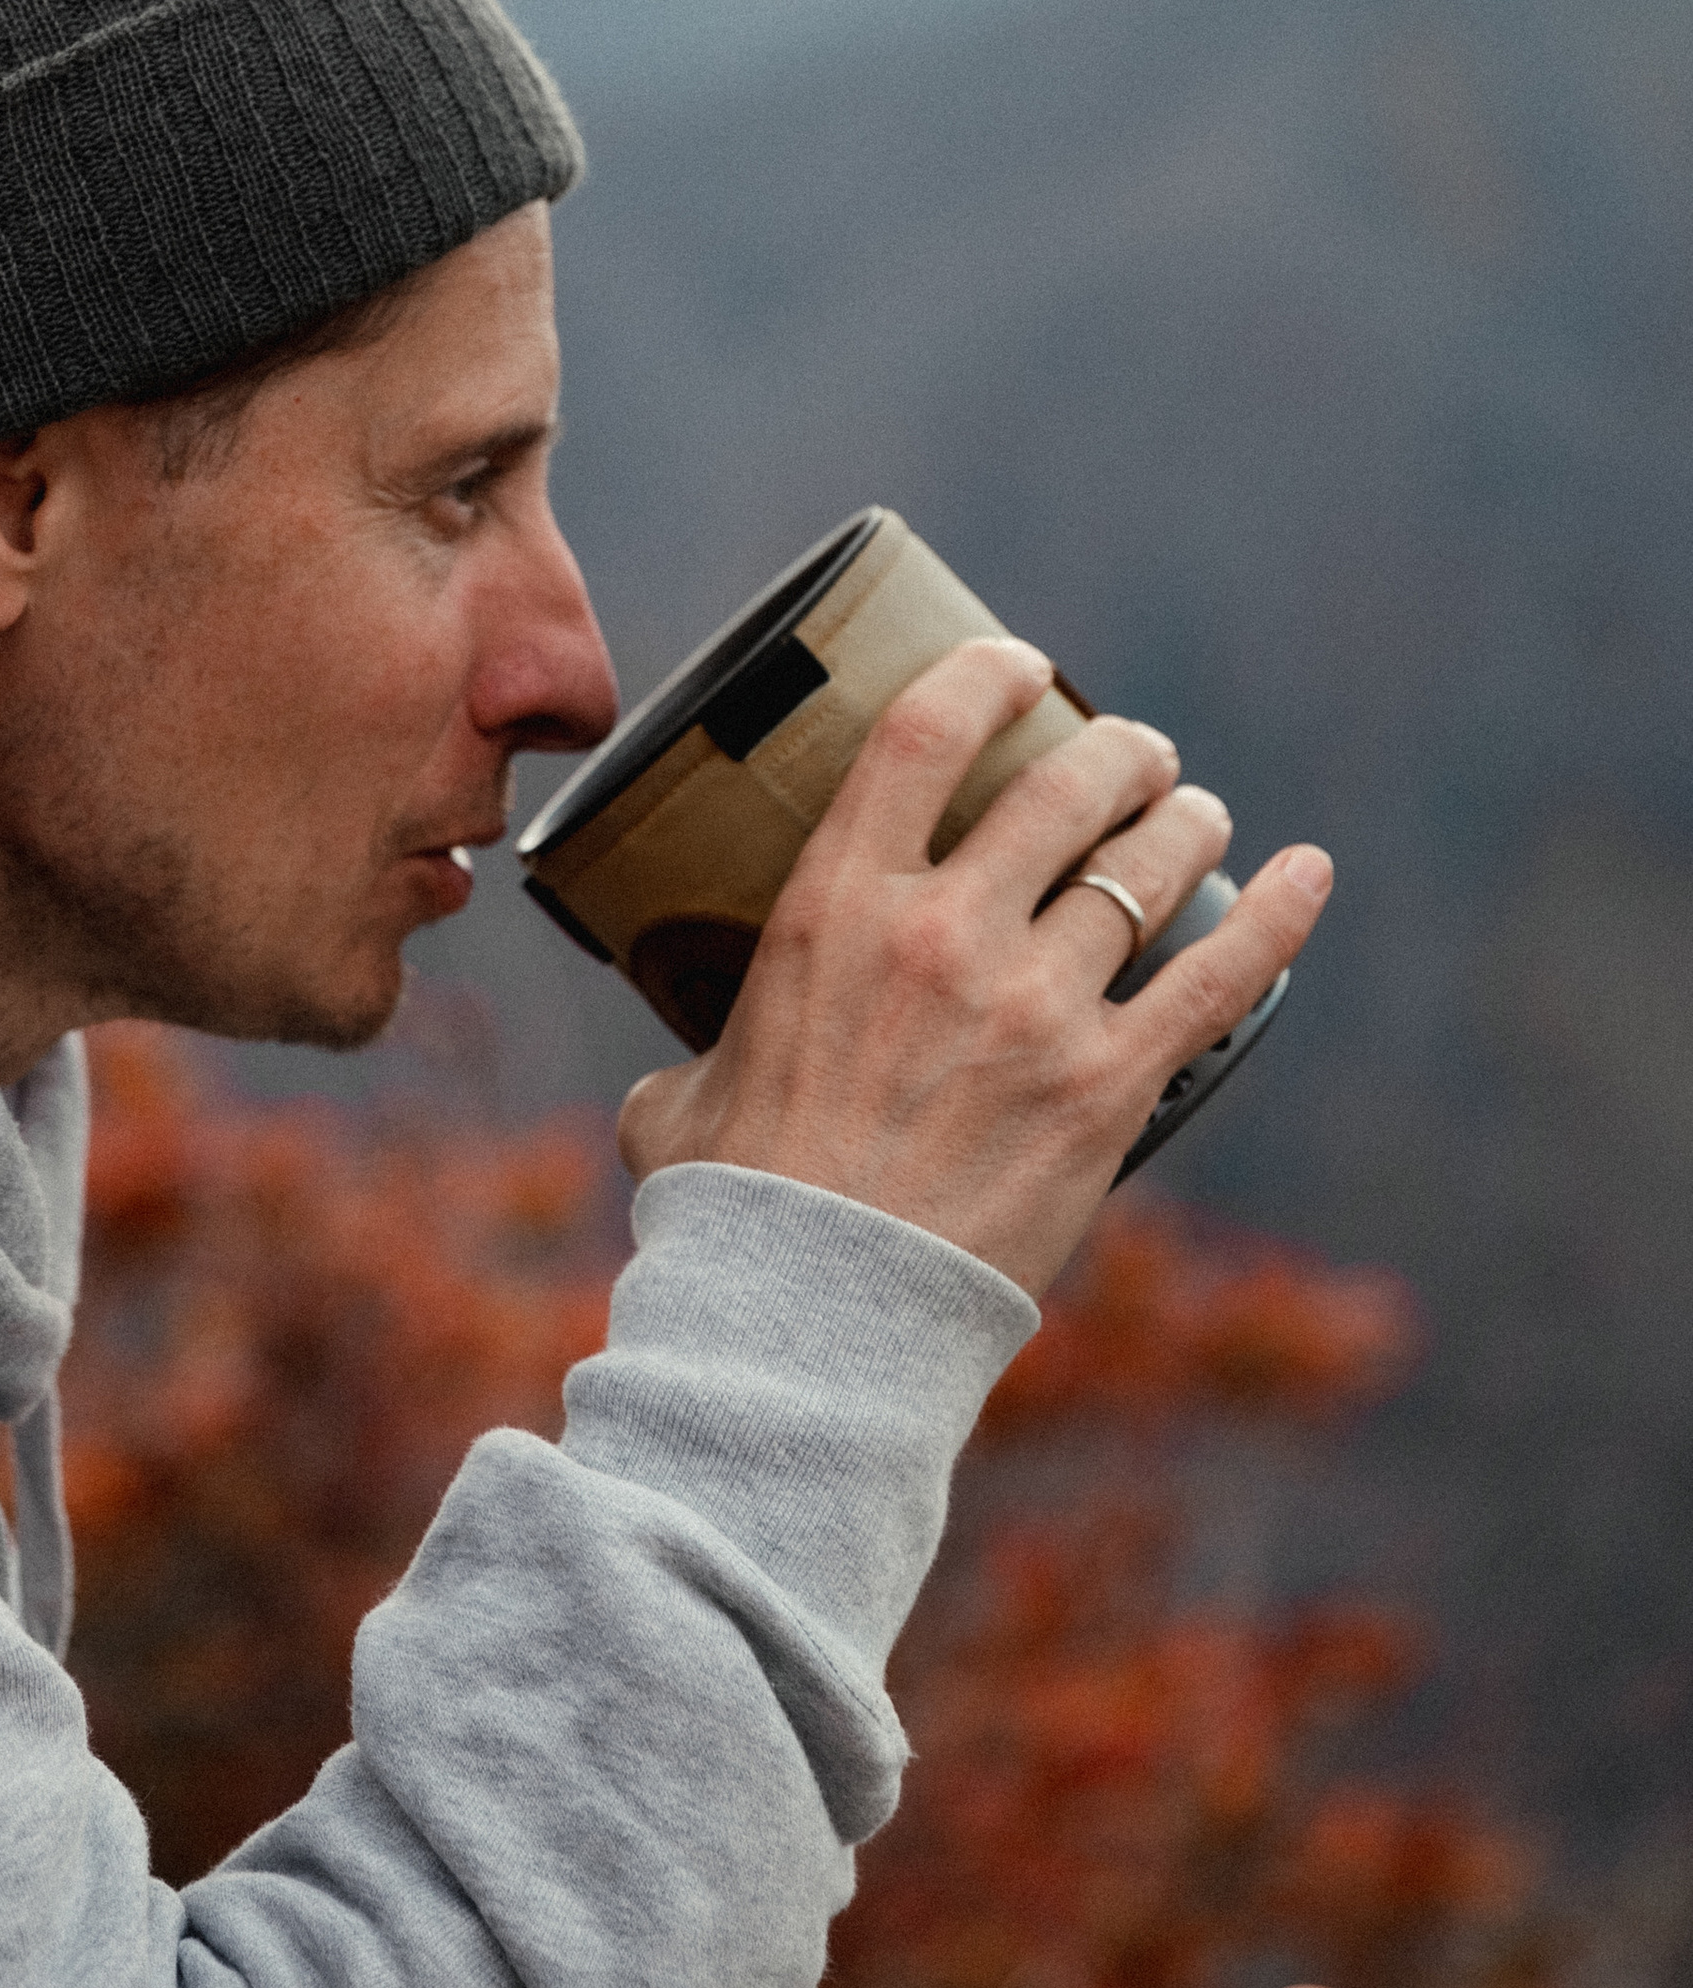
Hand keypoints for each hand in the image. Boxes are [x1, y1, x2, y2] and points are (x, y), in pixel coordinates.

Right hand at [618, 637, 1330, 1295]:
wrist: (814, 1320)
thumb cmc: (736, 1211)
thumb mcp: (679, 1096)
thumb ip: (697, 1055)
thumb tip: (684, 1075)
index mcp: (834, 912)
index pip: (923, 736)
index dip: (985, 675)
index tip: (1020, 668)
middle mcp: (945, 936)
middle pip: (1063, 787)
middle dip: (1114, 750)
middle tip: (1131, 755)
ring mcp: (1037, 1009)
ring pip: (1150, 865)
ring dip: (1185, 820)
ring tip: (1193, 812)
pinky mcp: (1110, 1088)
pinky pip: (1221, 975)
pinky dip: (1278, 915)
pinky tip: (1308, 872)